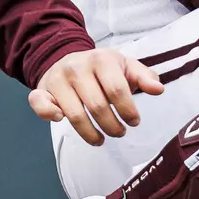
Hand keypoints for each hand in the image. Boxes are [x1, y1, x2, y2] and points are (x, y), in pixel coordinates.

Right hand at [30, 49, 164, 145]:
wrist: (68, 58)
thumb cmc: (102, 68)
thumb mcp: (126, 66)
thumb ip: (144, 77)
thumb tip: (158, 89)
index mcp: (101, 59)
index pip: (117, 90)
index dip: (127, 110)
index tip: (134, 122)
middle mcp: (77, 67)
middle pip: (97, 106)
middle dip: (112, 125)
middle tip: (119, 133)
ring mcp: (57, 78)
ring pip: (74, 114)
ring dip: (90, 132)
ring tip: (101, 139)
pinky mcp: (41, 88)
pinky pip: (40, 105)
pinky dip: (49, 115)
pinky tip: (62, 121)